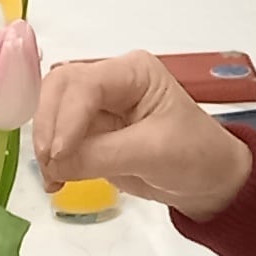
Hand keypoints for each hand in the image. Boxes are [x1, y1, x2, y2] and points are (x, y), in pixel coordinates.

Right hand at [36, 50, 254, 215]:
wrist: (210, 182)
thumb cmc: (195, 155)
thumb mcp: (153, 152)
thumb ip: (100, 155)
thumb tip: (53, 164)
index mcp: (133, 72)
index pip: (84, 84)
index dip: (66, 117)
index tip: (59, 155)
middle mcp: (110, 82)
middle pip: (59, 89)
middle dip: (48, 125)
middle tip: (49, 163)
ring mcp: (97, 107)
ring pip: (52, 111)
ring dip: (45, 143)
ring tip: (53, 178)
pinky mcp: (90, 133)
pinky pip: (58, 138)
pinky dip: (50, 158)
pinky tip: (56, 180)